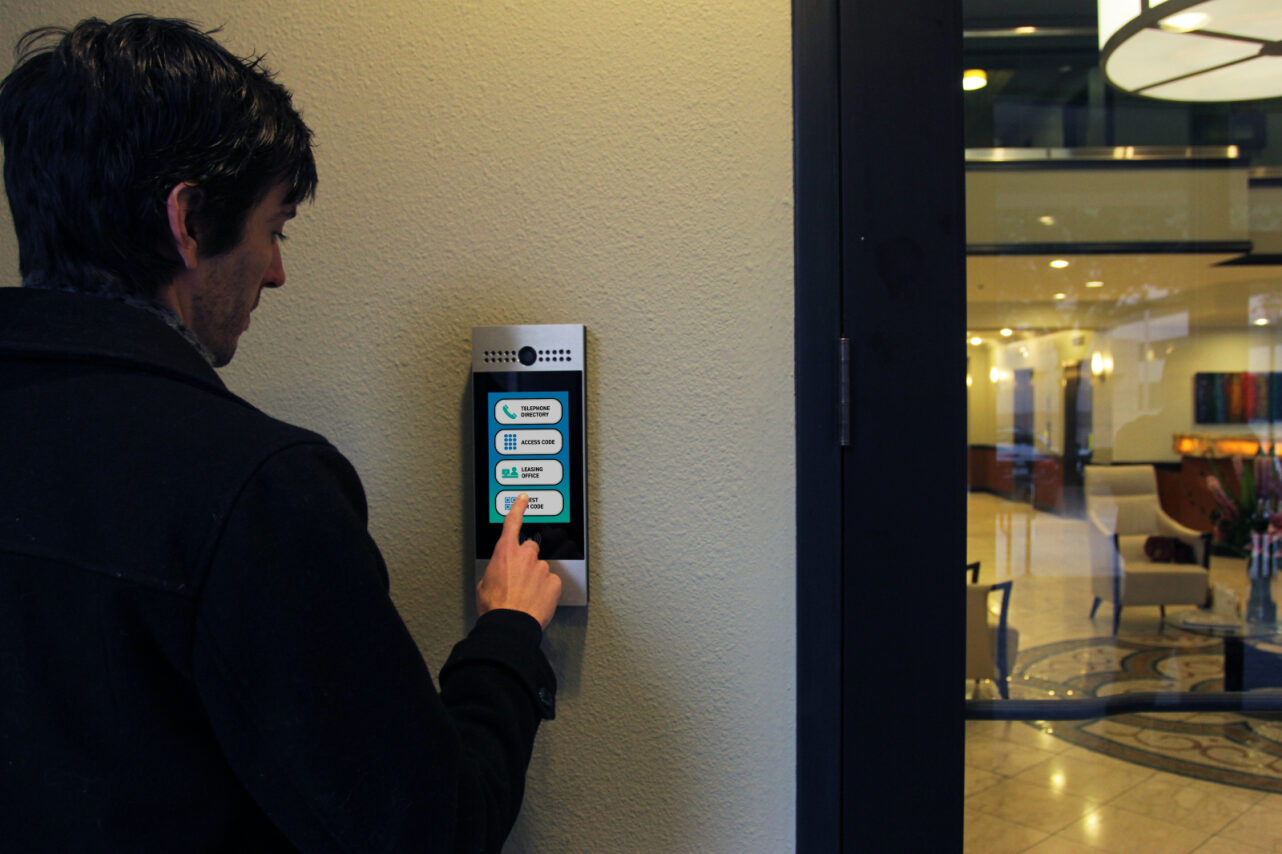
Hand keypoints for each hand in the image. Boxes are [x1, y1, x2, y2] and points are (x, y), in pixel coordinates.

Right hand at [477, 494, 561, 628]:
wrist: (510, 624)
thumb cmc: (495, 607)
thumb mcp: (484, 584)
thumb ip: (494, 571)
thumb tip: (497, 575)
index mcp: (505, 553)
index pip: (512, 522)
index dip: (518, 508)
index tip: (523, 499)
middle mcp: (525, 556)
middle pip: (530, 548)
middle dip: (526, 560)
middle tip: (520, 578)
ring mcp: (541, 568)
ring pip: (541, 568)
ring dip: (536, 577)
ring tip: (526, 595)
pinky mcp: (554, 582)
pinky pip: (551, 582)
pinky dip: (546, 589)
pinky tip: (536, 599)